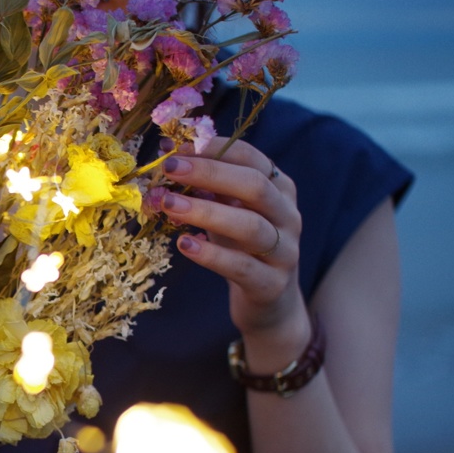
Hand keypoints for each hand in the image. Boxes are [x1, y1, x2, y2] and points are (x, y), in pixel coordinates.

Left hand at [160, 136, 305, 338]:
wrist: (270, 304)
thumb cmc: (242, 249)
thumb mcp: (226, 212)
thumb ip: (205, 186)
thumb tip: (165, 152)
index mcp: (279, 189)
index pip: (252, 159)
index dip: (216, 150)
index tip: (178, 148)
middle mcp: (288, 216)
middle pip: (255, 186)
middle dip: (210, 173)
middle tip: (169, 169)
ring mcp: (284, 251)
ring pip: (250, 226)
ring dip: (206, 212)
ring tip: (168, 204)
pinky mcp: (271, 285)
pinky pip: (242, 267)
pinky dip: (211, 255)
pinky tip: (184, 244)